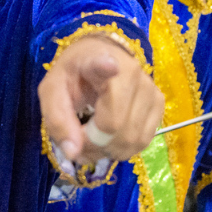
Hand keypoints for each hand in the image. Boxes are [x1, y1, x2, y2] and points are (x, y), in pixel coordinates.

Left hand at [39, 35, 163, 164]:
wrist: (98, 58)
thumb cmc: (72, 76)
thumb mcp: (51, 93)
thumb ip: (58, 121)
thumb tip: (73, 152)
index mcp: (99, 62)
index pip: (106, 65)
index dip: (107, 67)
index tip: (109, 65)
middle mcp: (133, 73)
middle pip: (118, 128)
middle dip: (94, 145)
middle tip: (77, 140)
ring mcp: (150, 90)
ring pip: (133, 139)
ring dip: (108, 150)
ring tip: (91, 140)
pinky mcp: (159, 104)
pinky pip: (143, 141)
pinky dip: (123, 148)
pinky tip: (109, 139)